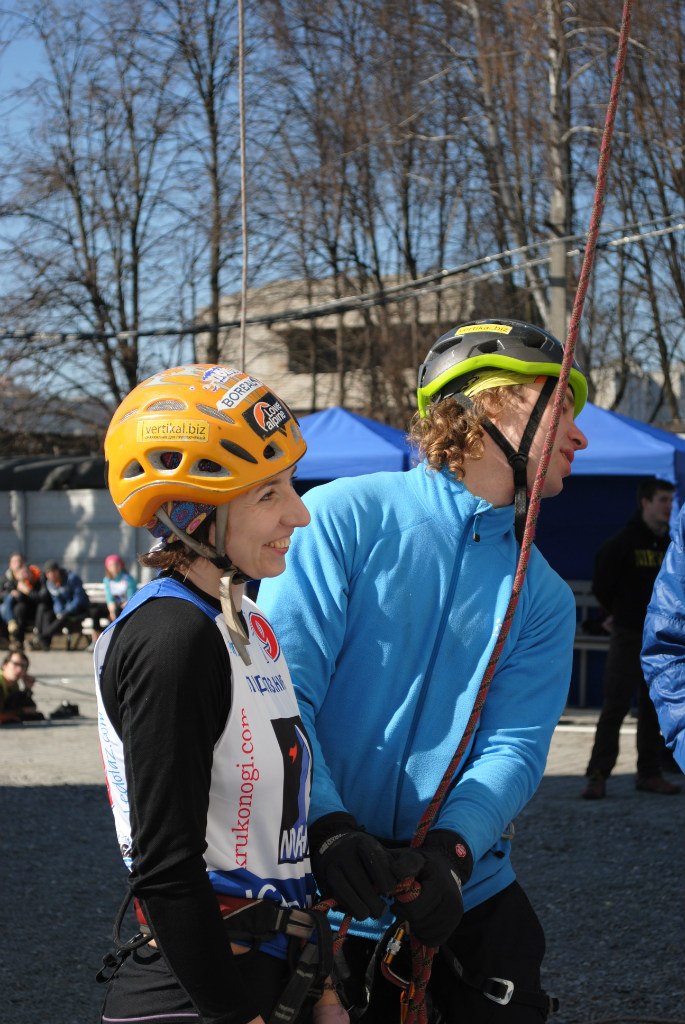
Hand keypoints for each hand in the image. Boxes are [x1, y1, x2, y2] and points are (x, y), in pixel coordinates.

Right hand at [310, 815, 397, 919]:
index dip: (384, 879)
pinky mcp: (325, 882)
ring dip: (362, 910)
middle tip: (382, 909)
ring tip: (372, 912)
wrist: (337, 848)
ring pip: (347, 895)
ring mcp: (332, 867)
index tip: (390, 891)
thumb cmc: (368, 856)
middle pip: (361, 883)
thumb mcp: (383, 853)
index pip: (374, 860)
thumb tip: (403, 879)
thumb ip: (398, 865)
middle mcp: (344, 852)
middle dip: (375, 902)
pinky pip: (338, 901)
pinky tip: (359, 909)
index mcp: (362, 842)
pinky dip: (350, 909)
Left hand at [391, 831, 471, 947]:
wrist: (446, 866)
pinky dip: (424, 933)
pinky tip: (422, 920)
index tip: (398, 898)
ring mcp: (456, 914)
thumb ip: (404, 865)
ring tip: (415, 910)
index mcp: (440, 885)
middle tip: (405, 905)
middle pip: (420, 923)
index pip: (415, 910)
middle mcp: (452, 901)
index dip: (401, 907)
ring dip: (415, 925)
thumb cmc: (425, 863)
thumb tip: (395, 871)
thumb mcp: (413, 858)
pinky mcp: (456, 923)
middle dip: (407, 916)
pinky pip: (435, 939)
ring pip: (427, 934)